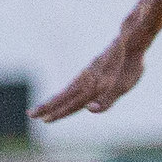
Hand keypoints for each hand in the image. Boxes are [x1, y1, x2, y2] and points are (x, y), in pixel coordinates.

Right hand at [30, 35, 144, 121]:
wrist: (130, 41)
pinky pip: (74, 85)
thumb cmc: (130, 66)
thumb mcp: (122, 86)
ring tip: (42, 109)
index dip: (60, 112)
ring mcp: (87, 75)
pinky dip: (65, 93)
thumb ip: (106, 99)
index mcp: (92, 87)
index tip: (45, 120)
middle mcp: (86, 81)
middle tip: (31, 114)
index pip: (73, 103)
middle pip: (64, 97)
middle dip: (48, 107)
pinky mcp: (91, 71)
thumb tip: (88, 109)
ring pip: (67, 91)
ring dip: (54, 100)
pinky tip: (64, 96)